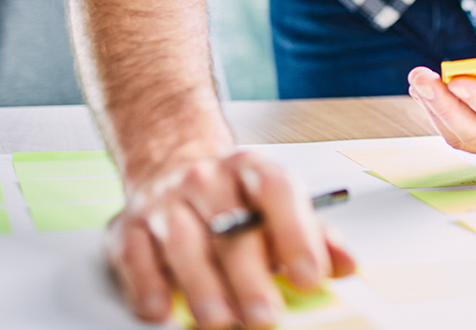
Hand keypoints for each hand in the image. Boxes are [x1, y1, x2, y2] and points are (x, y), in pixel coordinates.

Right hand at [105, 151, 356, 328]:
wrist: (171, 163)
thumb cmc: (233, 196)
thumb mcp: (279, 205)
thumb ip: (316, 236)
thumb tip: (347, 266)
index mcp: (252, 170)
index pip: (277, 192)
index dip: (296, 235)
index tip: (310, 277)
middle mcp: (206, 180)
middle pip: (229, 228)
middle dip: (249, 277)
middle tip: (265, 316)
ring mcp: (165, 202)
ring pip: (183, 243)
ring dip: (202, 286)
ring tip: (219, 321)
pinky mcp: (128, 227)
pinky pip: (134, 255)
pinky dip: (146, 284)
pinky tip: (159, 309)